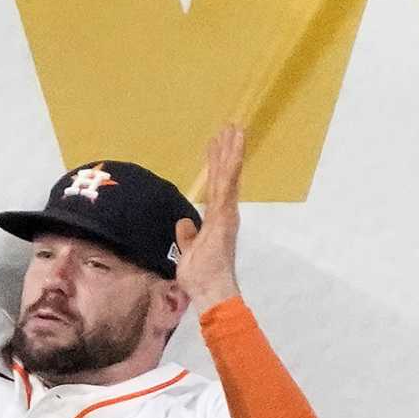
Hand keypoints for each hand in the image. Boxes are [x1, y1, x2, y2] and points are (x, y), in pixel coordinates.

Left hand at [173, 123, 245, 313]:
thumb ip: (187, 236)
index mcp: (216, 220)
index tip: (215, 145)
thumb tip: (183, 222)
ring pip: (229, 175)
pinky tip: (235, 147)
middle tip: (228, 126)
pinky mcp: (226, 214)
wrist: (211, 291)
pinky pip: (228, 184)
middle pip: (223, 175)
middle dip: (225, 151)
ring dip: (231, 151)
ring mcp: (226, 212)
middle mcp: (224, 212)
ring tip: (234, 128)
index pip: (215, 186)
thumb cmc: (200, 277)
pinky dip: (232, 164)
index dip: (215, 165)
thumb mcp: (186, 252)